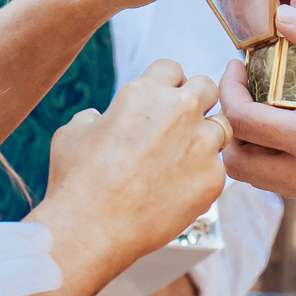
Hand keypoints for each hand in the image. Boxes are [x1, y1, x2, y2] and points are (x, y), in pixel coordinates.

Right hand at [43, 60, 228, 282]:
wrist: (92, 228)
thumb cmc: (77, 179)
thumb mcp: (73, 131)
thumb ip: (96, 115)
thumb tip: (100, 118)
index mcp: (145, 92)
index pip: (172, 67)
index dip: (166, 83)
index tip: (162, 100)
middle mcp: (180, 111)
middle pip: (207, 87)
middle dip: (196, 100)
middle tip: (181, 124)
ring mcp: (202, 145)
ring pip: (222, 126)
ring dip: (206, 137)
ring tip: (184, 158)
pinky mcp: (213, 179)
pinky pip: (217, 167)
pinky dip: (203, 175)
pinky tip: (180, 189)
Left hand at [220, 6, 295, 212]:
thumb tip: (281, 15)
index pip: (243, 122)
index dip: (228, 91)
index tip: (237, 65)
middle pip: (238, 162)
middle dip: (230, 123)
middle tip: (245, 88)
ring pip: (260, 178)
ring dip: (252, 143)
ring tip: (267, 103)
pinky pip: (286, 183)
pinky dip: (276, 156)